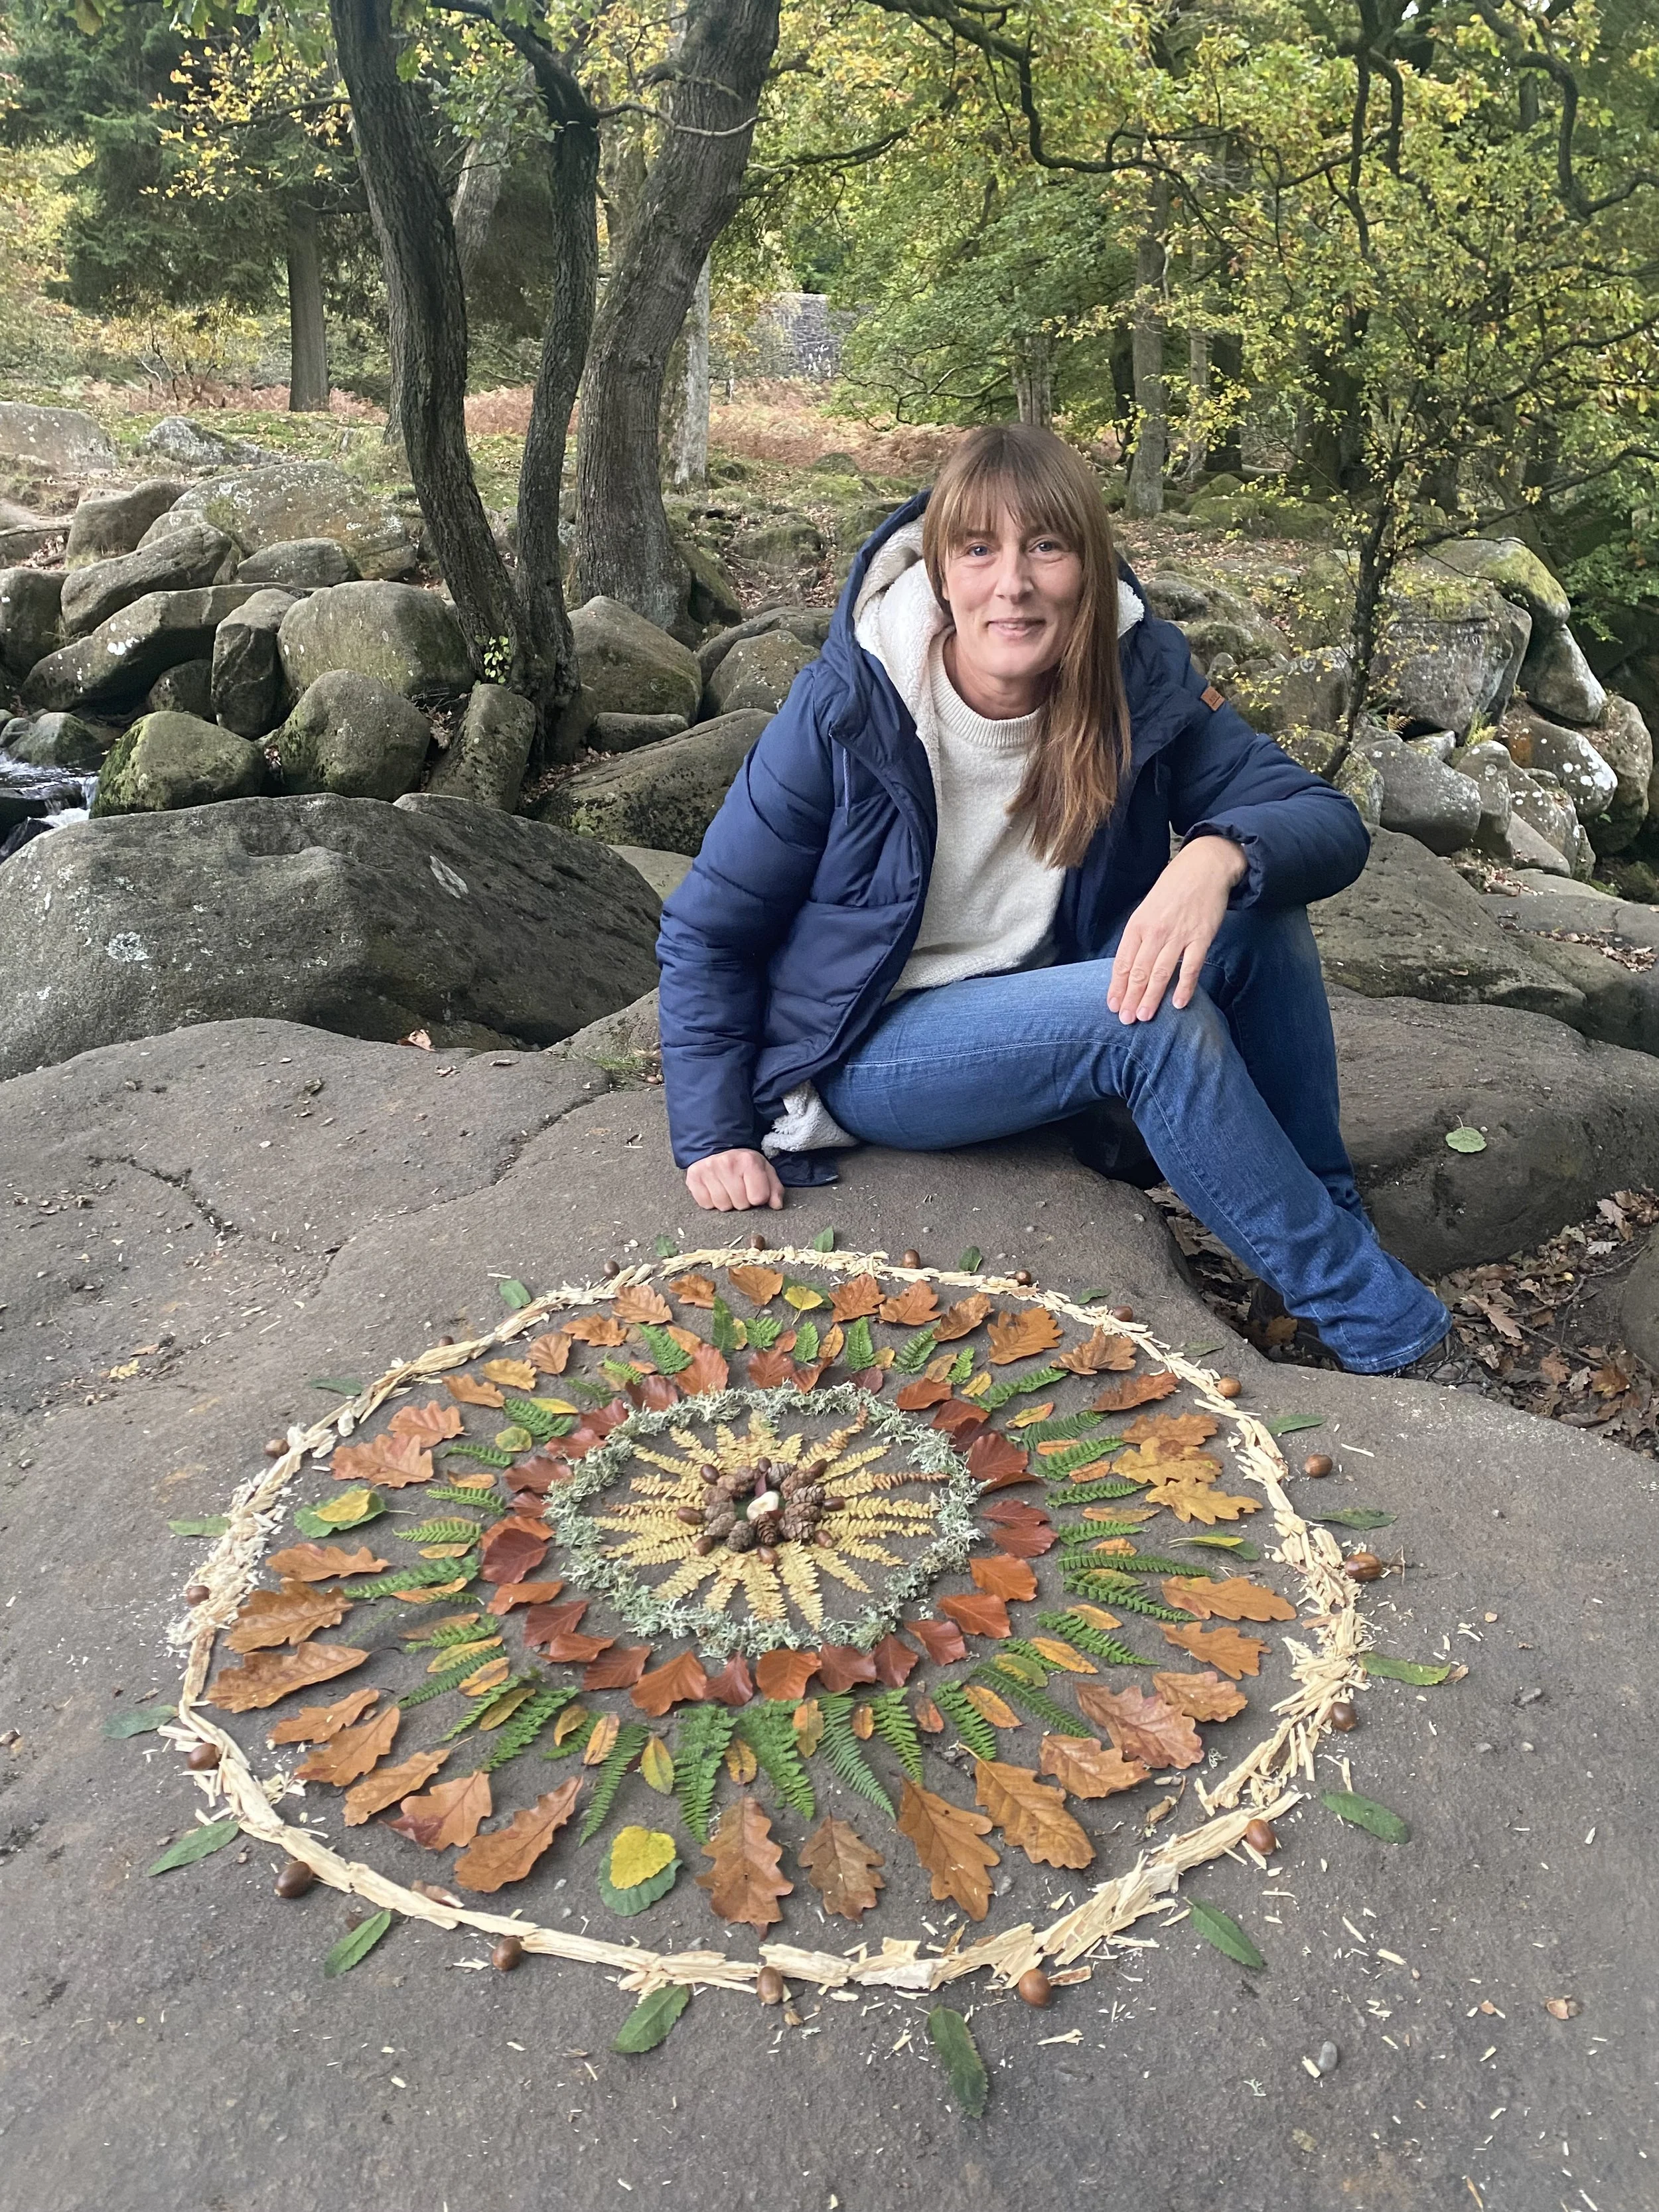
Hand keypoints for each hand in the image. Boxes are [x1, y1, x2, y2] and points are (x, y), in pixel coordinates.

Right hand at [686, 1147, 784, 1211]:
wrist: (718, 1148)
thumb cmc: (744, 1164)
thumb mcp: (764, 1171)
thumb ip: (774, 1189)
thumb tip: (776, 1205)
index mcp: (748, 1161)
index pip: (758, 1198)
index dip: (758, 1198)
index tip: (753, 1190)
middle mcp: (727, 1164)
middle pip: (741, 1204)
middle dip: (742, 1201)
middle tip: (739, 1188)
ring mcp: (708, 1170)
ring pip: (723, 1206)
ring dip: (727, 1202)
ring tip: (727, 1188)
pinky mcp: (694, 1177)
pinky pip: (706, 1204)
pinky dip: (711, 1201)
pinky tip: (714, 1189)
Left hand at [1106, 835, 1246, 1023]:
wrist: (1203, 867)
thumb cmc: (1172, 889)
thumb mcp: (1146, 909)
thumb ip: (1139, 937)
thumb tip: (1130, 967)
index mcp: (1138, 925)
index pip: (1123, 962)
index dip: (1117, 986)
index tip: (1113, 1005)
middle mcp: (1155, 932)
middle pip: (1139, 972)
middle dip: (1131, 998)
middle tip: (1126, 1019)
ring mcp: (1178, 935)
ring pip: (1161, 973)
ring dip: (1151, 997)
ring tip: (1144, 1016)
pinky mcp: (1201, 937)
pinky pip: (1190, 967)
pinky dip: (1184, 987)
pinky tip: (1178, 1004)